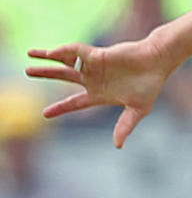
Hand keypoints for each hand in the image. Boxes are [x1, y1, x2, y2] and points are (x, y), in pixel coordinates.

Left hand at [25, 38, 175, 147]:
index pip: (75, 102)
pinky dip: (63, 52)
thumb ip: (126, 125)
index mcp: (100, 94)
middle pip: (64, 77)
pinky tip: (51, 52)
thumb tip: (118, 145)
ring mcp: (94, 66)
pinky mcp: (98, 55)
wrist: (158, 62)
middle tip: (26, 73)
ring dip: (48, 60)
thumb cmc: (150, 84)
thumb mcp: (139, 109)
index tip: (45, 113)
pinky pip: (76, 52)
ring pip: (65, 63)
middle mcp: (93, 79)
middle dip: (46, 75)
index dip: (60, 107)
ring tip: (31, 54)